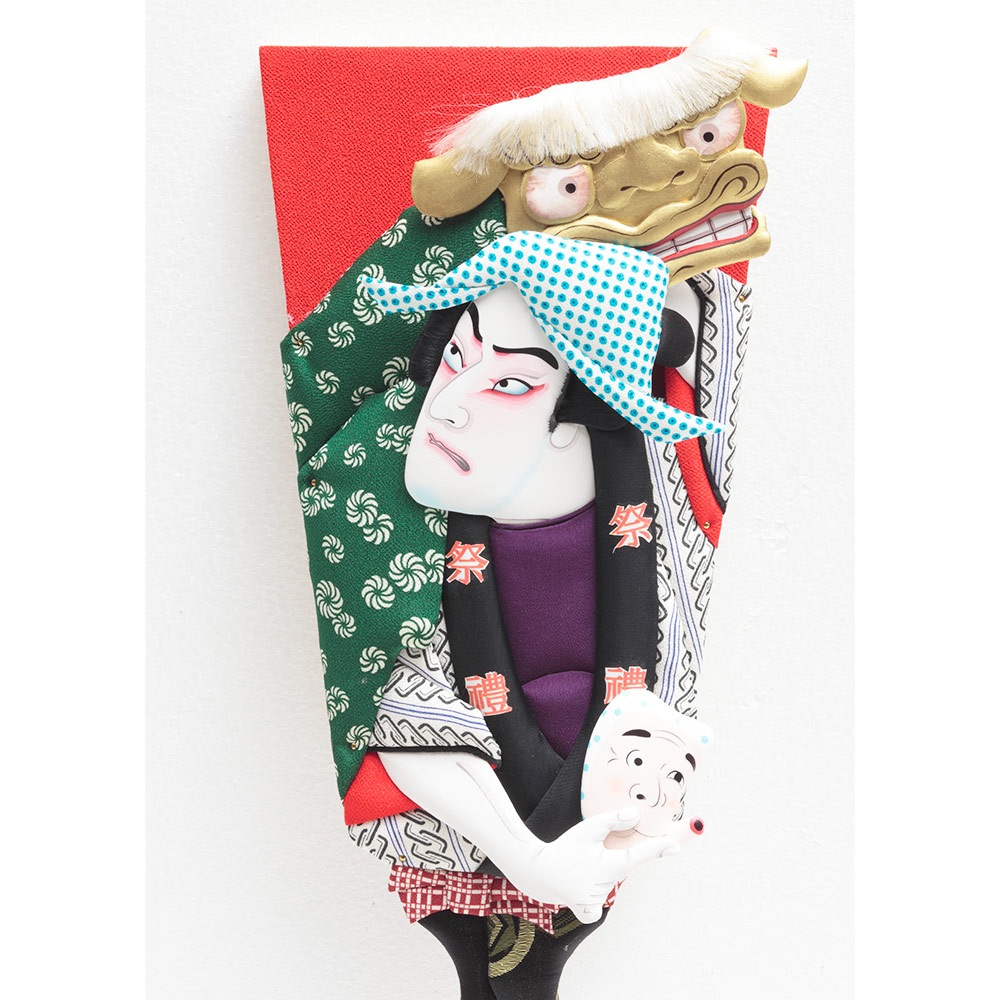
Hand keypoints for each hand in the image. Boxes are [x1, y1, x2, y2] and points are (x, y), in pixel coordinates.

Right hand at [501, 808, 679, 922]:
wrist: (537, 871)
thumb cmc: (565, 848)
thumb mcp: (587, 829)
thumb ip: (613, 821)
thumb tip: (636, 814)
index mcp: (605, 864)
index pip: (636, 855)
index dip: (657, 849)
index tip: (675, 845)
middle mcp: (603, 885)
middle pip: (622, 869)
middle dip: (613, 859)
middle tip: (588, 856)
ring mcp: (595, 900)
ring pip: (611, 884)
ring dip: (602, 874)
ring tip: (580, 867)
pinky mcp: (587, 909)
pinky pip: (598, 906)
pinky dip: (595, 897)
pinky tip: (582, 887)